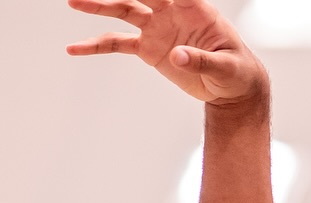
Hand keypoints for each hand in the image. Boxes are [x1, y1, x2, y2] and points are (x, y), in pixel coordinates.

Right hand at [66, 0, 267, 107]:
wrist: (230, 87)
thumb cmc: (236, 71)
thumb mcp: (226, 68)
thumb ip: (202, 60)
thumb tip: (178, 55)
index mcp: (195, 8)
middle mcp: (171, 11)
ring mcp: (157, 28)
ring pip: (123, 11)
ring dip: (99, 7)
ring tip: (74, 2)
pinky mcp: (148, 48)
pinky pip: (117, 44)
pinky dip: (96, 46)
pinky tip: (75, 48)